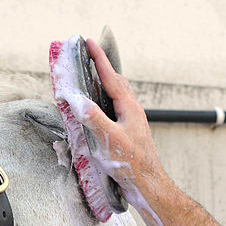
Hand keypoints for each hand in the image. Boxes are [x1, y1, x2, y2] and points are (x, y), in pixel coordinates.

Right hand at [80, 39, 167, 202]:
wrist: (148, 183)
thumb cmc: (131, 163)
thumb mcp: (108, 139)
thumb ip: (93, 117)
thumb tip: (77, 99)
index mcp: (128, 107)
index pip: (110, 77)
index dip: (99, 59)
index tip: (89, 42)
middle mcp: (132, 110)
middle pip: (116, 82)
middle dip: (102, 68)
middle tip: (89, 57)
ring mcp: (133, 121)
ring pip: (119, 95)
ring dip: (105, 84)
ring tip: (92, 79)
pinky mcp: (130, 132)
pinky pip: (118, 108)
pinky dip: (107, 101)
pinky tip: (100, 110)